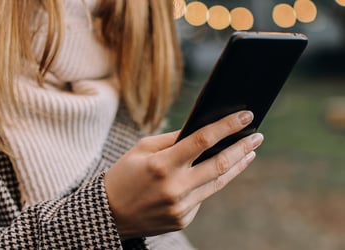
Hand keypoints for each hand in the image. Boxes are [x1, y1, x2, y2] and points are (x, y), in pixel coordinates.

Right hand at [104, 111, 263, 238]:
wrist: (108, 214)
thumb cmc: (123, 176)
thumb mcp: (140, 150)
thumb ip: (171, 140)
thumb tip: (202, 129)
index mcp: (161, 165)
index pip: (202, 140)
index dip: (227, 127)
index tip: (245, 116)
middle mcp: (174, 188)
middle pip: (219, 164)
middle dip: (242, 147)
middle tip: (257, 135)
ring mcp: (180, 207)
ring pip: (217, 183)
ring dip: (236, 165)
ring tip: (249, 152)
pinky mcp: (183, 220)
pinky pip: (202, 197)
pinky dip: (208, 184)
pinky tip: (211, 174)